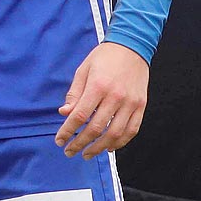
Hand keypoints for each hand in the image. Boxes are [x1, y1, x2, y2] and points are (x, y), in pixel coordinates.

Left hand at [55, 42, 148, 158]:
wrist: (132, 47)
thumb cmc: (104, 58)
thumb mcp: (83, 71)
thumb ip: (74, 94)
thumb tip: (64, 114)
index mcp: (98, 86)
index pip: (80, 116)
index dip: (68, 131)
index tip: (59, 141)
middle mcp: (116, 97)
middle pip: (97, 128)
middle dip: (80, 143)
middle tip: (70, 152)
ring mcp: (131, 102)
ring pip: (115, 133)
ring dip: (100, 148)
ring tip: (87, 154)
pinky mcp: (142, 105)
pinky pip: (132, 129)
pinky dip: (121, 142)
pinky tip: (109, 147)